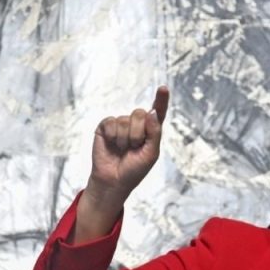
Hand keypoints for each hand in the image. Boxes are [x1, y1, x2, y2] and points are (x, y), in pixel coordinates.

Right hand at [73, 87, 169, 241]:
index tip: (164, 88)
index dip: (161, 99)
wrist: (114, 181)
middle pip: (140, 114)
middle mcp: (136, 124)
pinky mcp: (106, 126)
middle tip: (133, 148)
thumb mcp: (151, 154)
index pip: (158, 112)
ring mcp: (120, 124)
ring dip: (125, 139)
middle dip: (138, 134)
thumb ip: (154, 132)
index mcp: (150, 130)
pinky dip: (113, 136)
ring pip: (125, 119)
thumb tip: (151, 111)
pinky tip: (112, 145)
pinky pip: (111, 122)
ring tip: (122, 149)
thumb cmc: (134, 170)